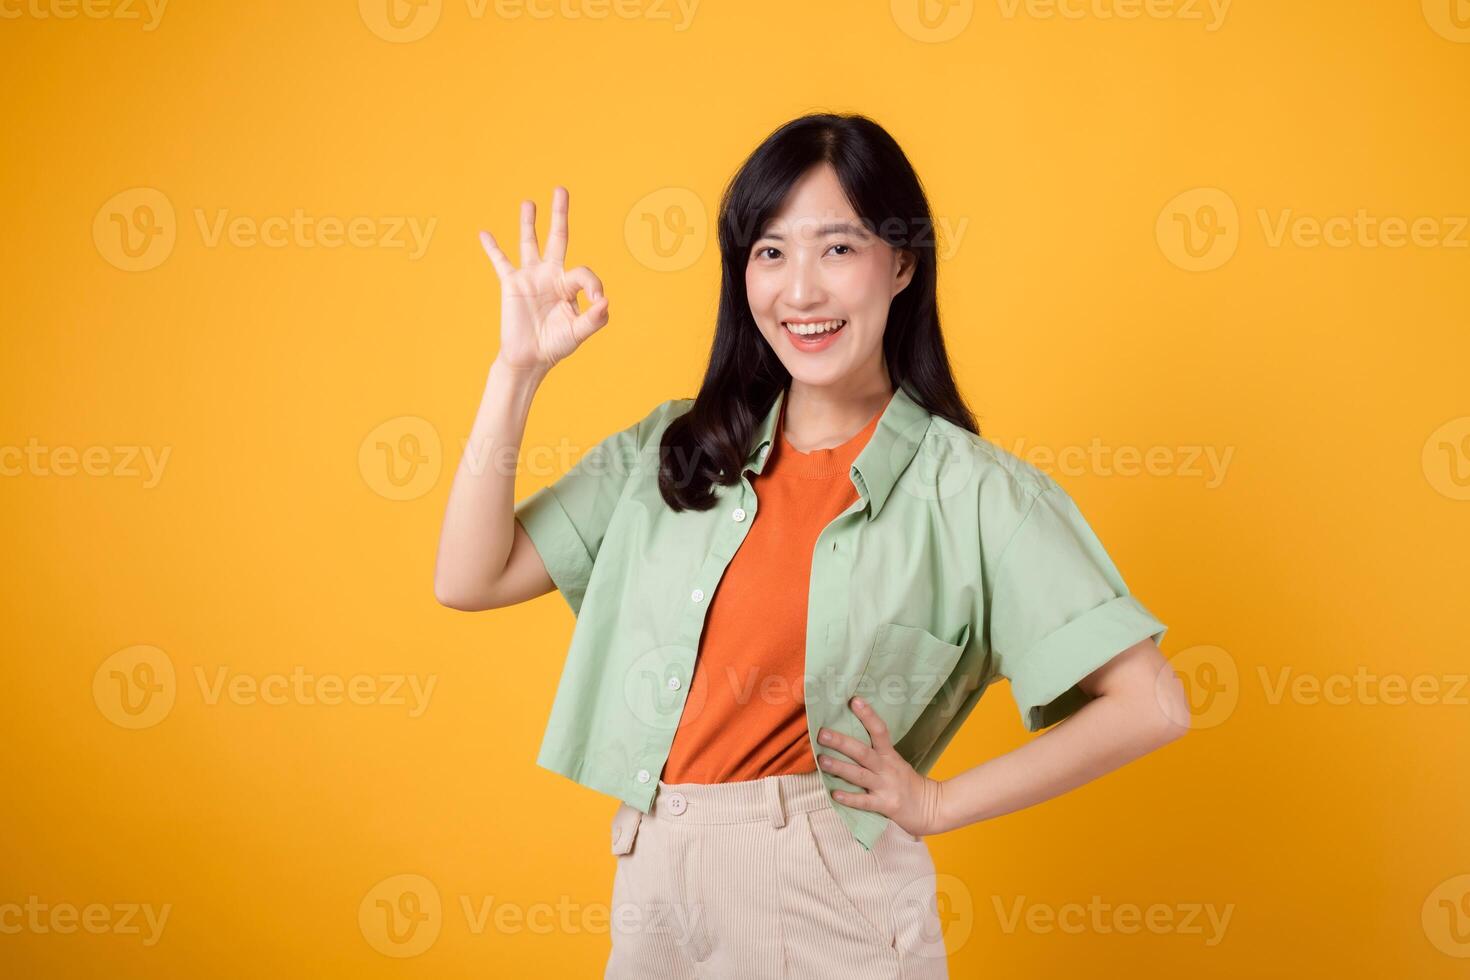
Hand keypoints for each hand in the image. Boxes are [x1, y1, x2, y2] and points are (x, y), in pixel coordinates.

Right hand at [479, 186, 610, 377]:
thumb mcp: (578, 333)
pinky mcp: (511, 283)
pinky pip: (500, 261)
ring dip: (528, 222)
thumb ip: (594, 319)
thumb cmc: (556, 345)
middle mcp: (551, 275)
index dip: (594, 284)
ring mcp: (530, 277)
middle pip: (558, 238)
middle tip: (561, 190)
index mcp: (569, 285)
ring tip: (529, 202)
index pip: (584, 272)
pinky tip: (484, 233)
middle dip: (559, 215)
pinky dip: (492, 248)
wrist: (530, 358)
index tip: (598, 302)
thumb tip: (606, 302)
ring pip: (529, 243)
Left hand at [816, 696, 947, 838]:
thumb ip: (876, 753)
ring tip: (821, 760)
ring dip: (840, 767)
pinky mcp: (885, 806)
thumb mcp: (895, 763)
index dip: (868, 715)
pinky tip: (835, 794)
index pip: (880, 731)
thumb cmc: (907, 784)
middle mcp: (887, 768)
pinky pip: (865, 802)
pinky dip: (850, 798)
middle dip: (842, 742)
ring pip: (860, 775)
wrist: (931, 808)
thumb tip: (847, 737)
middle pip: (863, 752)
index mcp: (889, 755)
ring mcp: (886, 787)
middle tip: (822, 733)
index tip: (854, 700)